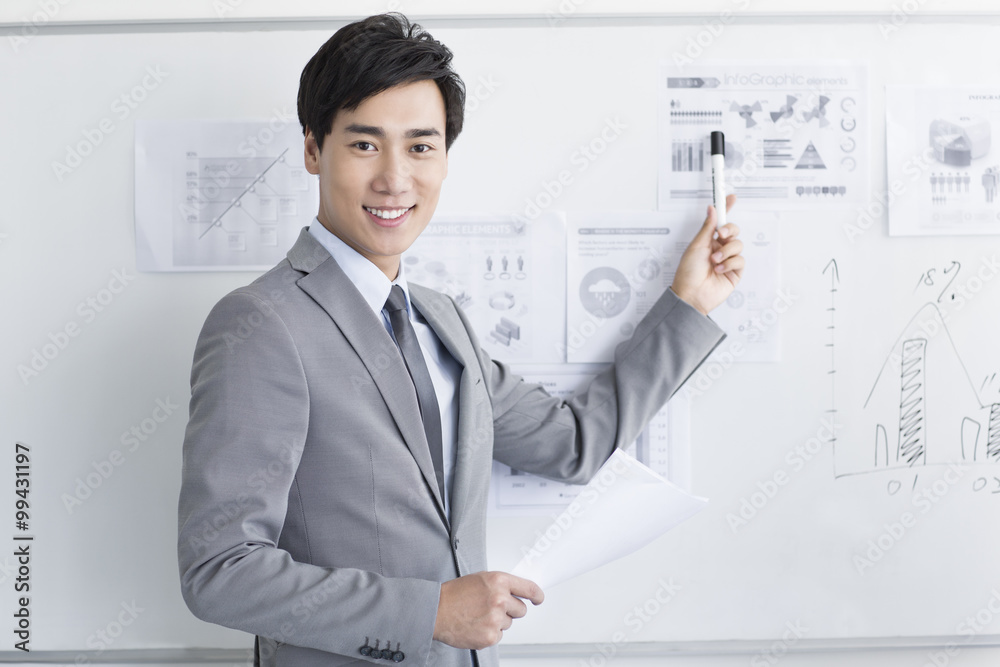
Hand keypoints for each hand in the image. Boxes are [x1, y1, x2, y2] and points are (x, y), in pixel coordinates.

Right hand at [433, 571, 543, 648]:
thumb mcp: (480, 579)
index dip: (537, 595)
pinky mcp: (491, 636)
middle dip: (510, 609)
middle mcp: (500, 599)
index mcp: (499, 581)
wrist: (436, 611)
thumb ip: (500, 585)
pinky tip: (476, 625)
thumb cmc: (454, 594)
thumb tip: (515, 592)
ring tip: (478, 615)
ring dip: (498, 621)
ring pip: (509, 623)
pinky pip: (499, 635)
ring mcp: (496, 619)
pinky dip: (489, 632)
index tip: (538, 599)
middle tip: (491, 607)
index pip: (529, 588)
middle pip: (521, 609)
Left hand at [670, 194, 743, 315]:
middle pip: (734, 231)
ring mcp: (728, 260)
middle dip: (730, 230)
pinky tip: (719, 270)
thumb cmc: (688, 273)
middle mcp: (719, 249)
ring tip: (714, 262)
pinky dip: (729, 263)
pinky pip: (740, 260)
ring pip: (738, 245)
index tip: (731, 197)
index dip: (726, 209)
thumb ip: (707, 228)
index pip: (720, 222)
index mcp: (708, 241)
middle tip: (722, 234)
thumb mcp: (696, 246)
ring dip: (726, 252)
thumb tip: (712, 209)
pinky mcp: (735, 272)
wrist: (691, 295)